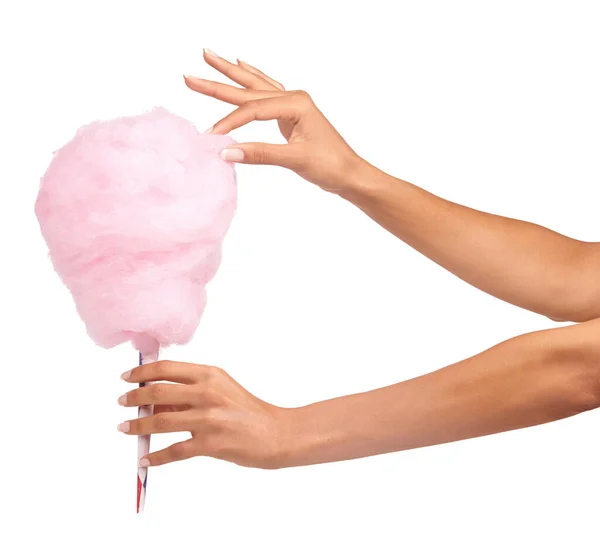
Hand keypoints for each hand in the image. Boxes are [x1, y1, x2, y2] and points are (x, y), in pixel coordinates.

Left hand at [117, 361, 292, 468]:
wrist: (275, 433)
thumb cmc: (248, 410)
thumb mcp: (222, 389)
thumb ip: (191, 390)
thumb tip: (155, 399)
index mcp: (209, 374)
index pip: (167, 368)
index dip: (141, 373)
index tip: (126, 378)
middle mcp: (207, 393)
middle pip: (158, 392)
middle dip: (134, 398)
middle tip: (121, 402)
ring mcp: (209, 418)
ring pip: (161, 420)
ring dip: (137, 425)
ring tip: (124, 428)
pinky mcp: (211, 443)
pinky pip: (174, 451)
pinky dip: (155, 456)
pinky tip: (145, 459)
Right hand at [183, 49, 365, 193]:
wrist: (349, 173)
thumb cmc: (330, 165)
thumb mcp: (295, 160)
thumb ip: (260, 154)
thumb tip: (225, 152)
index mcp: (296, 104)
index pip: (252, 110)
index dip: (229, 123)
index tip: (210, 136)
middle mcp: (293, 98)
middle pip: (248, 89)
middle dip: (218, 82)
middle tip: (189, 76)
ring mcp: (293, 103)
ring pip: (255, 85)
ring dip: (231, 73)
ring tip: (209, 56)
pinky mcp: (291, 113)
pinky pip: (266, 91)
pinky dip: (252, 78)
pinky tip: (241, 64)